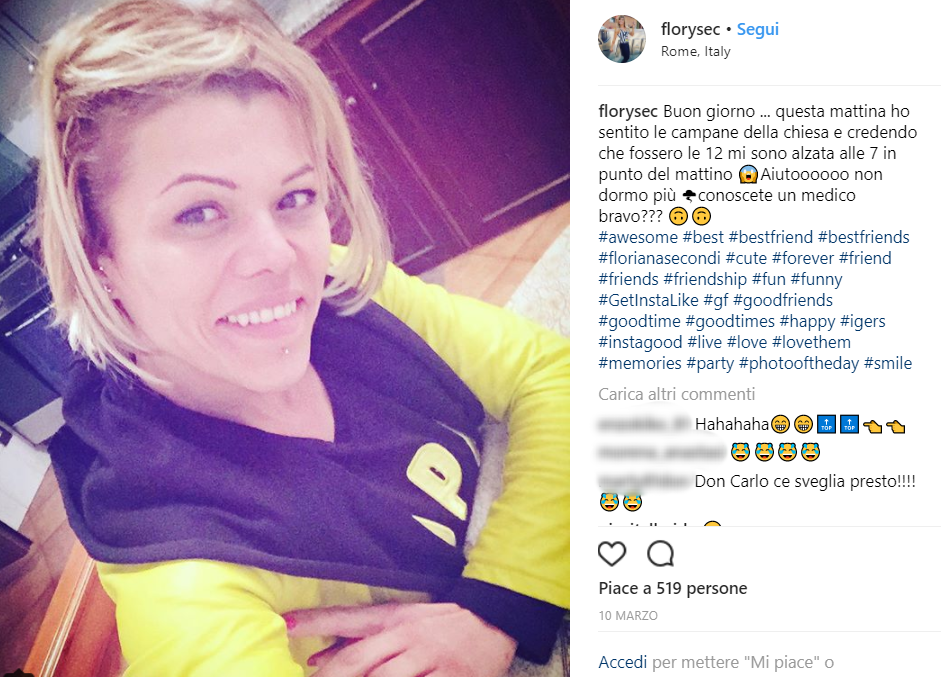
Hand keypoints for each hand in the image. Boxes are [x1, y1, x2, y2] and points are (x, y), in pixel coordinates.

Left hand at [283, 602, 516, 676]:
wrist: (492, 619)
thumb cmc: (439, 622)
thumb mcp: (399, 621)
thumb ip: (359, 639)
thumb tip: (317, 658)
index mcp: (392, 620)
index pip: (346, 619)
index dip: (314, 623)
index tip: (284, 624)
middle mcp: (406, 638)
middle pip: (358, 661)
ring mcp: (428, 660)